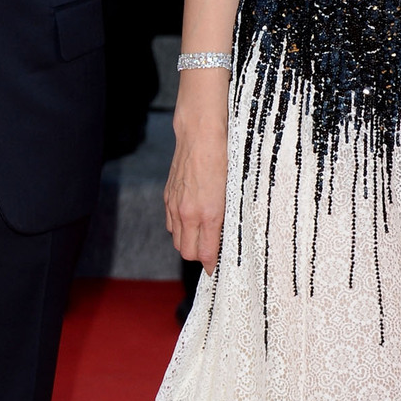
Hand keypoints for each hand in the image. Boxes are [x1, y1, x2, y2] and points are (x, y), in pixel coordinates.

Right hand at [164, 80, 229, 275]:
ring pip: (177, 239)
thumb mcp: (232, 192)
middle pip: (187, 252)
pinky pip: (170, 223)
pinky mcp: (168, 196)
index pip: (204, 254)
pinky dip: (179, 227)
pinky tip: (191, 220)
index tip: (216, 267)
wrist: (201, 133)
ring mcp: (174, 205)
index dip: (210, 264)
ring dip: (188, 242)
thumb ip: (226, 218)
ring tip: (203, 237)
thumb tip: (226, 237)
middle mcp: (186, 213)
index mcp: (206, 214)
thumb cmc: (223, 159)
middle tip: (213, 250)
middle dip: (199, 255)